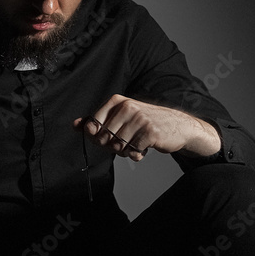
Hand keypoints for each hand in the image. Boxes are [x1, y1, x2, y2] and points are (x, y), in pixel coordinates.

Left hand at [72, 93, 219, 161]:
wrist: (178, 126)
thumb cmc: (146, 123)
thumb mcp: (121, 117)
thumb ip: (98, 121)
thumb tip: (76, 125)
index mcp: (117, 101)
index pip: (93, 124)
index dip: (96, 136)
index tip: (106, 137)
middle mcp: (127, 107)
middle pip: (104, 137)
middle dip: (111, 146)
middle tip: (124, 142)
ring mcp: (139, 119)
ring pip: (117, 146)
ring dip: (124, 151)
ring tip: (134, 145)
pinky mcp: (150, 132)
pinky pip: (132, 151)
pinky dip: (136, 155)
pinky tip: (144, 149)